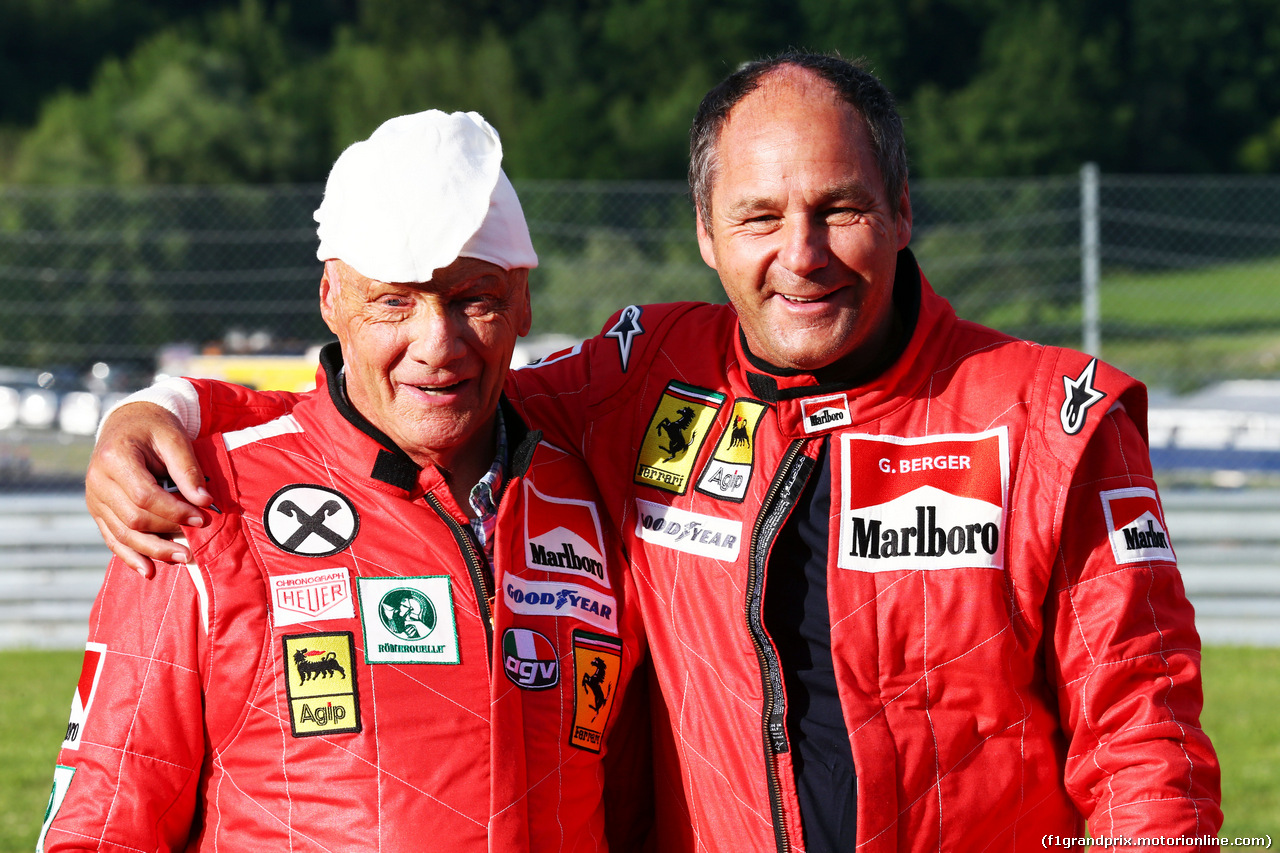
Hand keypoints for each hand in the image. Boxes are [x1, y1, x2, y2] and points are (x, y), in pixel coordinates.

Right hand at [85, 402, 213, 577]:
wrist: (129, 423)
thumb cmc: (155, 428)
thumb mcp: (175, 439)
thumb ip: (187, 470)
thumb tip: (205, 502)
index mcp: (114, 458)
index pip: (144, 496)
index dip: (174, 511)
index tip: (202, 518)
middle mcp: (97, 481)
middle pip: (132, 518)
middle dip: (167, 532)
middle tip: (197, 540)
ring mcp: (94, 498)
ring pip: (122, 534)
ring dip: (153, 550)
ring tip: (183, 559)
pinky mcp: (98, 510)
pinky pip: (111, 538)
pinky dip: (130, 556)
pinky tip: (149, 570)